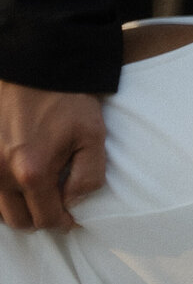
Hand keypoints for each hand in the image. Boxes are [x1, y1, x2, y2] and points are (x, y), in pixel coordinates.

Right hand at [0, 81, 106, 230]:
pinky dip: (2, 193)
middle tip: (54, 207)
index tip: (70, 218)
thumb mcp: (92, 132)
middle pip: (19, 220)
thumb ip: (88, 175)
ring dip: (18, 208)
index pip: (46, 218)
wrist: (35, 62)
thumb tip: (72, 203)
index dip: (62, 221)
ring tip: (36, 194)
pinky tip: (17, 181)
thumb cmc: (66, 96)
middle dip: (39, 218)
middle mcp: (1, 174)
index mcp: (32, 172)